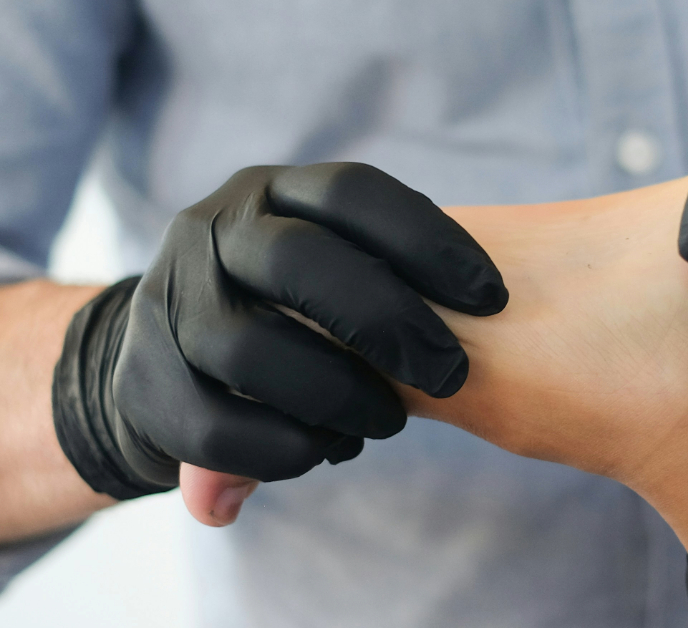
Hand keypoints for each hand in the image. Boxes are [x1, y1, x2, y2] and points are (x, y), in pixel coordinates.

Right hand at [53, 163, 506, 499]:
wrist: (170, 353)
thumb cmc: (290, 309)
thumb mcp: (332, 265)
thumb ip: (389, 270)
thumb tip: (496, 303)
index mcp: (271, 192)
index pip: (353, 192)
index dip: (430, 241)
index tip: (493, 298)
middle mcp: (211, 231)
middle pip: (302, 262)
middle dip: (389, 322)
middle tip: (450, 374)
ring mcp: (169, 303)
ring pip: (253, 349)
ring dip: (339, 396)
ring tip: (385, 421)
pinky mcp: (141, 381)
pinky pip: (214, 428)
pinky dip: (284, 449)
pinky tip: (326, 450)